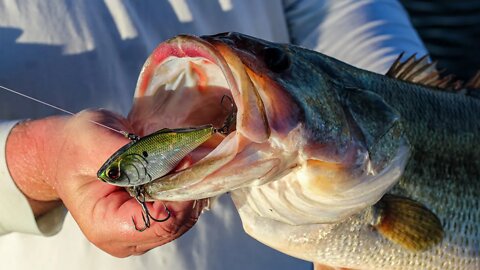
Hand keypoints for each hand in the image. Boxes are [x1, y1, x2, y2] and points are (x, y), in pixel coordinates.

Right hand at [6, 110, 202, 256]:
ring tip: (183, 159)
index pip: (161, 223)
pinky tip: (181, 168)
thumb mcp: (92, 141)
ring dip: (188, 188)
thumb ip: (128, 154)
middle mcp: (125, 238)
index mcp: (106, 226)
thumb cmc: (74, 147)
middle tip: (189, 155)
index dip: (179, 193)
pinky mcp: (151, 220)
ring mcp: (140, 232)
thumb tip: (169, 159)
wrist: (66, 152)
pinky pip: (181, 210)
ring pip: (184, 218)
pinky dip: (185, 189)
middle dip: (187, 189)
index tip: (185, 160)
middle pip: (177, 223)